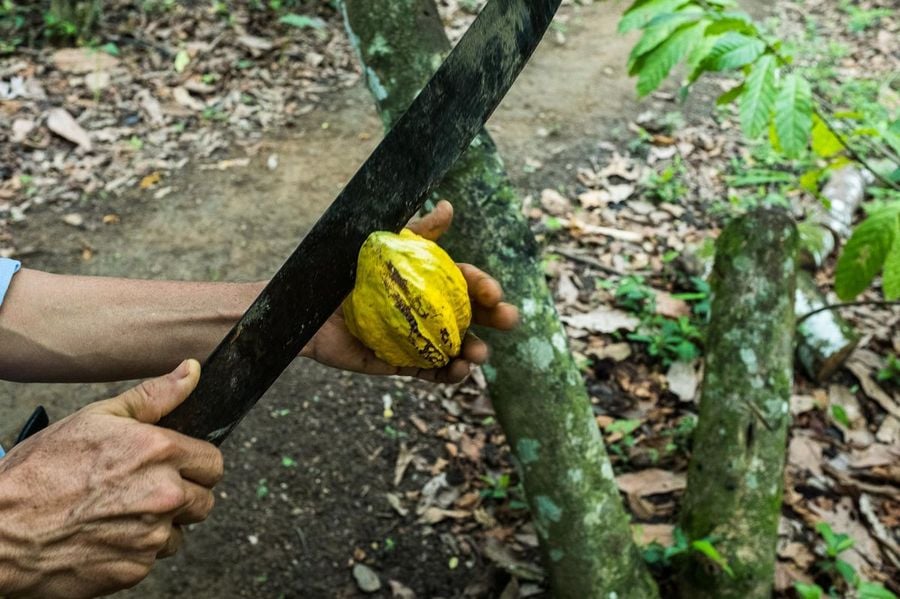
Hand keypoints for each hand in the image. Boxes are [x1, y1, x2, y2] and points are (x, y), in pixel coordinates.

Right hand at [0, 360, 222, 598]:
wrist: (0, 532)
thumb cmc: (41, 471)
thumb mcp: (97, 417)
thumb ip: (154, 396)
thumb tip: (191, 371)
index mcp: (161, 452)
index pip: (213, 463)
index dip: (195, 464)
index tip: (175, 466)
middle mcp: (165, 494)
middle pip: (204, 500)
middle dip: (182, 494)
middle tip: (143, 489)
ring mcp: (151, 535)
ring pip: (179, 532)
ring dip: (160, 525)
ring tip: (118, 512)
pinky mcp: (135, 568)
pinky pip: (152, 558)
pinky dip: (135, 550)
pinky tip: (105, 534)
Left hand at [302, 201, 518, 382]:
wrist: (303, 305)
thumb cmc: (339, 269)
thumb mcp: (380, 245)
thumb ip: (416, 232)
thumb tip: (448, 207)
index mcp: (427, 279)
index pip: (464, 281)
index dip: (483, 286)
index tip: (494, 292)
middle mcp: (427, 309)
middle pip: (470, 315)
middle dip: (494, 318)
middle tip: (509, 320)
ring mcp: (415, 337)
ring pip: (455, 347)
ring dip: (473, 352)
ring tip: (478, 355)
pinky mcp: (398, 362)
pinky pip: (428, 372)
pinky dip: (446, 375)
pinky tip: (457, 372)